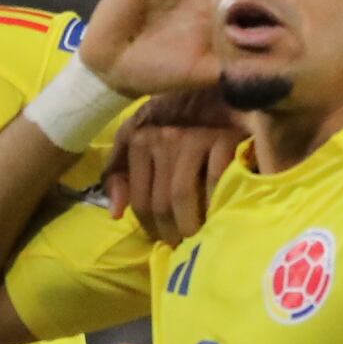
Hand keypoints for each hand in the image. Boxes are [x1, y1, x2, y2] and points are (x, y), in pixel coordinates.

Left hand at [113, 90, 249, 241]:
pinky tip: (219, 216)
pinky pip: (214, 183)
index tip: (165, 240)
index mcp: (140, 139)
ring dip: (192, 225)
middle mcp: (163, 136)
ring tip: (200, 238)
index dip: (151, 228)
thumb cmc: (180, 128)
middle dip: (172, 232)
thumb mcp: (141, 146)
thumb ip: (121, 177)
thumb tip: (115, 213)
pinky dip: (216, 205)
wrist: (226, 97)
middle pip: (161, 202)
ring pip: (183, 195)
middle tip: (185, 246)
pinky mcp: (224, 139)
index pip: (140, 200)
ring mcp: (194, 136)